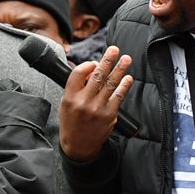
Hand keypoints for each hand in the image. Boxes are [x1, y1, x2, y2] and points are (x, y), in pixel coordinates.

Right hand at [59, 46, 133, 160]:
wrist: (79, 146)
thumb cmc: (72, 121)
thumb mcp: (66, 103)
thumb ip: (76, 87)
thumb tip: (92, 68)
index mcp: (70, 97)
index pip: (78, 73)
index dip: (87, 64)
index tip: (94, 62)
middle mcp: (84, 102)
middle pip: (97, 75)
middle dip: (107, 60)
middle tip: (114, 49)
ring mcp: (98, 109)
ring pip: (111, 84)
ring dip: (120, 69)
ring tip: (126, 59)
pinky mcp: (110, 115)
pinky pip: (119, 96)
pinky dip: (125, 85)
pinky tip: (128, 78)